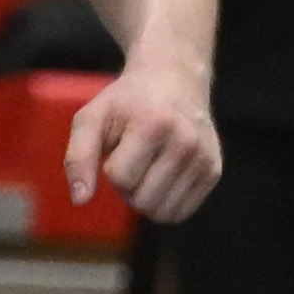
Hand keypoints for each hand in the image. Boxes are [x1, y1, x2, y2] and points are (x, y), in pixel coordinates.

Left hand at [66, 60, 221, 220]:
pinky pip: (180, 214)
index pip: (119, 178)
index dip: (110, 168)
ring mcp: (203, 158)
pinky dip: (165, 203)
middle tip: (132, 160)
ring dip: (145, 197)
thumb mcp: (92, 118)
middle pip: (141, 200)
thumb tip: (80, 200)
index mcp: (153, 125)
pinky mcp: (214, 171)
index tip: (118, 147)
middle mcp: (185, 142)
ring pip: (162, 213)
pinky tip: (163, 176)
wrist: (174, 79)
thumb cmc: (127, 102)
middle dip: (127, 187)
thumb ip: (78, 157)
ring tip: (148, 168)